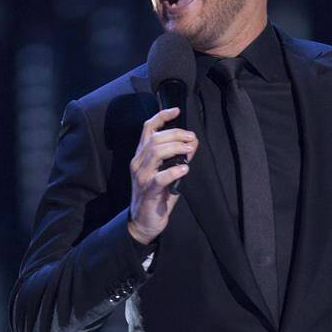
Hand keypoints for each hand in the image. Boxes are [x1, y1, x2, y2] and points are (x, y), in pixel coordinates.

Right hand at [128, 107, 197, 244]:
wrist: (143, 222)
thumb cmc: (156, 196)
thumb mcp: (166, 173)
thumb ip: (177, 158)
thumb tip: (192, 143)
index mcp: (141, 155)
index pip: (147, 129)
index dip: (161, 116)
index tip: (177, 110)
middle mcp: (138, 163)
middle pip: (155, 138)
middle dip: (176, 134)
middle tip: (192, 138)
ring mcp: (141, 177)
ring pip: (155, 152)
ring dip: (176, 148)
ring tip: (190, 150)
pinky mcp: (147, 192)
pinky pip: (159, 178)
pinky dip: (173, 171)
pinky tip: (185, 169)